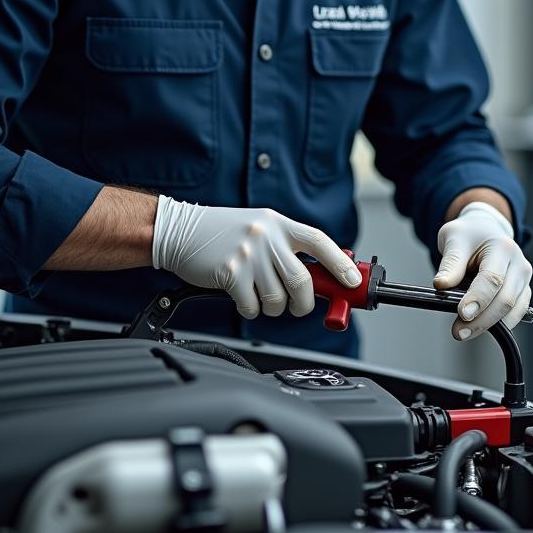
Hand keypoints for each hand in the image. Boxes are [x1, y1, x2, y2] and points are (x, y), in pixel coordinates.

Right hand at [151, 196, 362, 318]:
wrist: (180, 230)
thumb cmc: (222, 233)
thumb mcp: (260, 227)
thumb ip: (288, 246)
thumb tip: (324, 273)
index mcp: (278, 223)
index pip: (319, 241)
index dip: (340, 263)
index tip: (352, 281)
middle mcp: (266, 236)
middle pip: (302, 279)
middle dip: (304, 302)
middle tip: (299, 306)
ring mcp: (248, 254)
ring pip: (278, 298)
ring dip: (273, 307)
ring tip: (261, 296)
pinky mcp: (230, 272)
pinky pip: (252, 306)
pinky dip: (250, 309)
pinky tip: (241, 296)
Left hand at [433, 201, 532, 340]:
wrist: (485, 230)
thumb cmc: (469, 234)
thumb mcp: (453, 239)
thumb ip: (450, 262)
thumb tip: (441, 285)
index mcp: (502, 247)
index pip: (492, 278)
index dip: (477, 299)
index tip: (462, 314)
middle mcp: (519, 264)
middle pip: (505, 299)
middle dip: (482, 319)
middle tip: (459, 331)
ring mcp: (524, 280)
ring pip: (513, 310)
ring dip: (490, 326)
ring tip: (465, 332)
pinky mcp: (523, 292)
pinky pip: (516, 314)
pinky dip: (499, 324)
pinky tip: (480, 328)